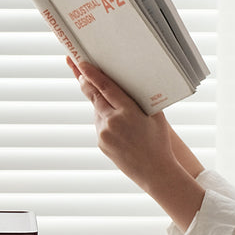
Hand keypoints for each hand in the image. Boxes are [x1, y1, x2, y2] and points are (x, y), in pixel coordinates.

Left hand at [67, 58, 204, 226]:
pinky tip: (119, 126)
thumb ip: (140, 99)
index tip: (81, 62)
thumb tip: (127, 83)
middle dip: (84, 79)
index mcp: (128, 111)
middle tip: (75, 64)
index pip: (105, 87)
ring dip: (100, 102)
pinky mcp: (101, 143)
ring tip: (117, 107)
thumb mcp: (156, 116)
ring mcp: (104, 134)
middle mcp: (112, 122)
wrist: (154, 171)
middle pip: (93, 95)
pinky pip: (100, 124)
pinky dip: (105, 118)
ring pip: (97, 110)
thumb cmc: (159, 140)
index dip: (91, 74)